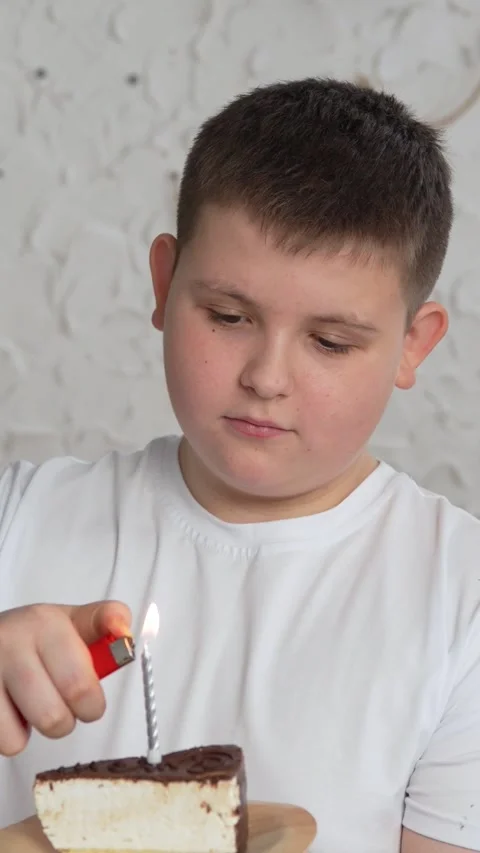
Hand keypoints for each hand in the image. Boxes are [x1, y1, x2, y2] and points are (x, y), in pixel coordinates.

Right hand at [0, 600, 130, 756]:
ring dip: (43, 727)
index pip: (79, 682)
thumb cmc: (39, 637)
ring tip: (37, 704)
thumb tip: (124, 634)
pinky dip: (15, 735)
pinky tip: (13, 709)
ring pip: (30, 730)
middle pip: (56, 714)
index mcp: (45, 624)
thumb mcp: (74, 620)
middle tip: (65, 704)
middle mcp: (12, 644)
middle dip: (70, 719)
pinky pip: (8, 742)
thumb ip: (107, 622)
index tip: (90, 701)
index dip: (92, 704)